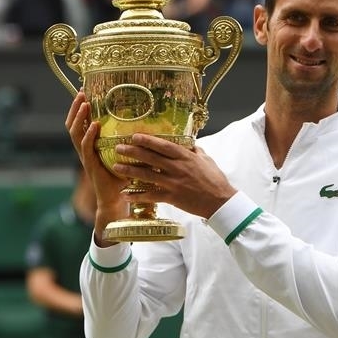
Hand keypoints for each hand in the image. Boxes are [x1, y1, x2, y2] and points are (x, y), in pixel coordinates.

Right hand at [65, 92, 127, 243]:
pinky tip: (94, 125)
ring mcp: (86, 158)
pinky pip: (86, 148)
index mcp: (91, 147)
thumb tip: (146, 125)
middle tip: (81, 93)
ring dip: (79, 118)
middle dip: (75, 108)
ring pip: (75, 134)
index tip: (84, 92)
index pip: (81, 123)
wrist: (116, 200)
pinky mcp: (91, 166)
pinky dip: (89, 135)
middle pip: (73, 125)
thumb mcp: (125, 156)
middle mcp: (85, 150)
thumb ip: (129, 142)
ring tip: (84, 104)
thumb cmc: (123, 178)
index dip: (80, 109)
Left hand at [111, 134, 237, 218]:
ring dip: (130, 171)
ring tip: (116, 167)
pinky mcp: (172, 197)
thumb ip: (195, 152)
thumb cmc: (216, 180)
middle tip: (118, 148)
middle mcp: (178, 168)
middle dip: (133, 152)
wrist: (221, 201)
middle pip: (151, 158)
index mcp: (186, 157)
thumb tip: (188, 144)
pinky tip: (125, 194)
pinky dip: (137, 195)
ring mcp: (174, 183)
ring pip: (147, 175)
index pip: (164, 145)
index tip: (135, 136)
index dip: (148, 140)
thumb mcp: (207, 160)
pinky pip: (151, 196)